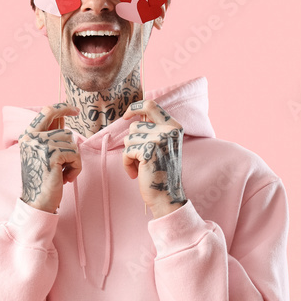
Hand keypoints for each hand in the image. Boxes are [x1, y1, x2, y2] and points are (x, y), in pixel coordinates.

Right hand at [19, 103, 81, 212]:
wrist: (36, 202)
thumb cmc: (43, 180)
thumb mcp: (44, 153)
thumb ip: (51, 135)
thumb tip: (63, 116)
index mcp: (28, 135)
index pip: (47, 111)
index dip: (63, 108)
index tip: (75, 110)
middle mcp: (32, 137)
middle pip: (65, 132)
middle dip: (70, 151)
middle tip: (63, 168)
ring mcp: (40, 145)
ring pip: (72, 144)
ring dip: (73, 161)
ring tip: (62, 174)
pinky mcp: (52, 155)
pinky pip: (75, 155)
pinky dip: (75, 168)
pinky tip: (65, 178)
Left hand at [122, 98, 186, 217]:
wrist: (166, 195)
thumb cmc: (160, 171)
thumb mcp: (162, 145)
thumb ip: (153, 129)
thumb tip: (133, 116)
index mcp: (173, 126)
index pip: (150, 105)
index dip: (135, 108)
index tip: (127, 117)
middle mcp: (169, 130)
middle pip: (135, 126)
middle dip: (132, 143)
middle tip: (141, 158)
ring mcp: (160, 139)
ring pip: (129, 139)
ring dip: (130, 155)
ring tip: (140, 166)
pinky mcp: (149, 151)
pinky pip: (127, 151)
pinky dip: (127, 164)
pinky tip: (136, 173)